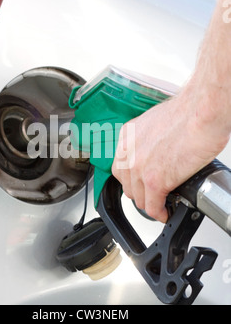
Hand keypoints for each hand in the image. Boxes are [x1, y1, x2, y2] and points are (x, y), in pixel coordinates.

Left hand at [112, 82, 228, 222]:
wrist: (202, 110)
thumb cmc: (188, 112)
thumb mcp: (157, 123)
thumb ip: (149, 140)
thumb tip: (157, 152)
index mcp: (128, 136)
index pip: (120, 167)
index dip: (131, 179)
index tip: (139, 184)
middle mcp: (129, 152)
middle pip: (127, 184)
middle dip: (140, 192)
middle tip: (152, 195)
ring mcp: (139, 167)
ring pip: (138, 199)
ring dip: (150, 204)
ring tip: (161, 204)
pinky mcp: (154, 180)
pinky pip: (152, 206)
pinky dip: (159, 213)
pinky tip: (166, 212)